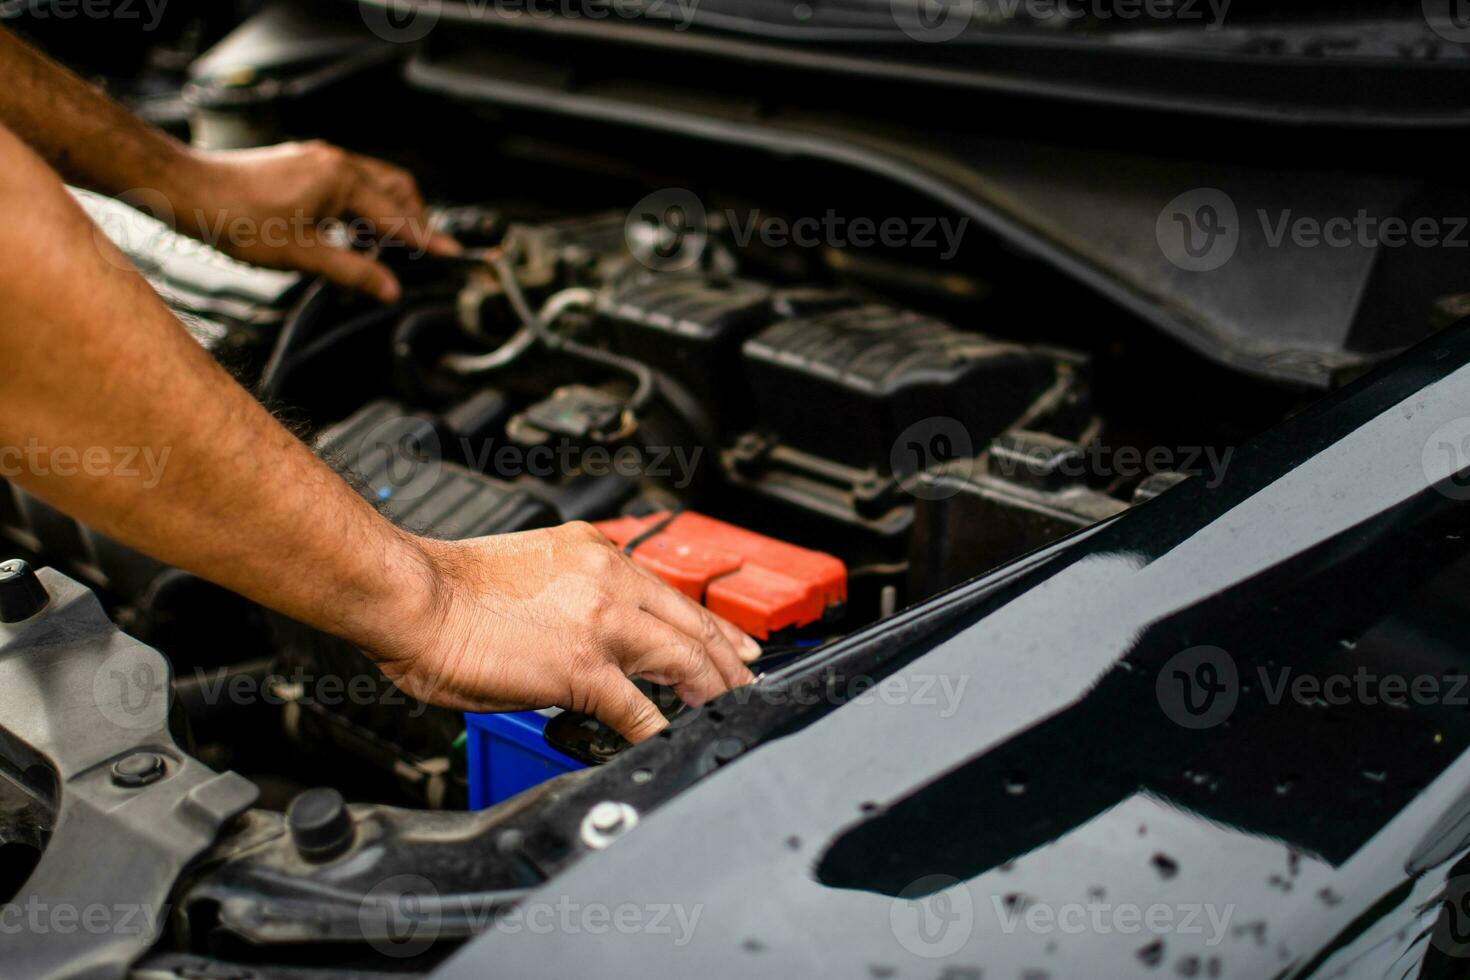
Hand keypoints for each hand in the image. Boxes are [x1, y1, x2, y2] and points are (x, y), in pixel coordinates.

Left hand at [171, 141, 460, 301]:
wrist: (186, 189)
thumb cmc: (234, 218)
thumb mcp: (300, 254)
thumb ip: (351, 270)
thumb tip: (390, 289)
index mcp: (341, 180)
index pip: (397, 216)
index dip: (425, 240)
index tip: (452, 254)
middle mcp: (336, 161)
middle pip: (397, 188)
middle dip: (413, 220)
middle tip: (418, 254)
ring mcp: (319, 159)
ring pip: (374, 183)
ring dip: (386, 214)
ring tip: (381, 250)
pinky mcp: (303, 164)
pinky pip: (350, 182)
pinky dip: (361, 207)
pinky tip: (348, 233)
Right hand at [367, 522, 760, 742]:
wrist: (413, 597)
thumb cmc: (450, 589)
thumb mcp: (532, 569)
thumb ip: (572, 597)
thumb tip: (584, 634)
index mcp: (594, 554)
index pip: (669, 591)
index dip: (709, 621)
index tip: (731, 639)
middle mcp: (608, 579)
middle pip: (692, 622)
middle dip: (729, 656)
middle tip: (749, 678)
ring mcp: (602, 622)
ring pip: (683, 658)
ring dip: (712, 689)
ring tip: (729, 709)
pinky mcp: (584, 666)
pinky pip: (639, 708)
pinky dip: (660, 730)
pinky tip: (670, 743)